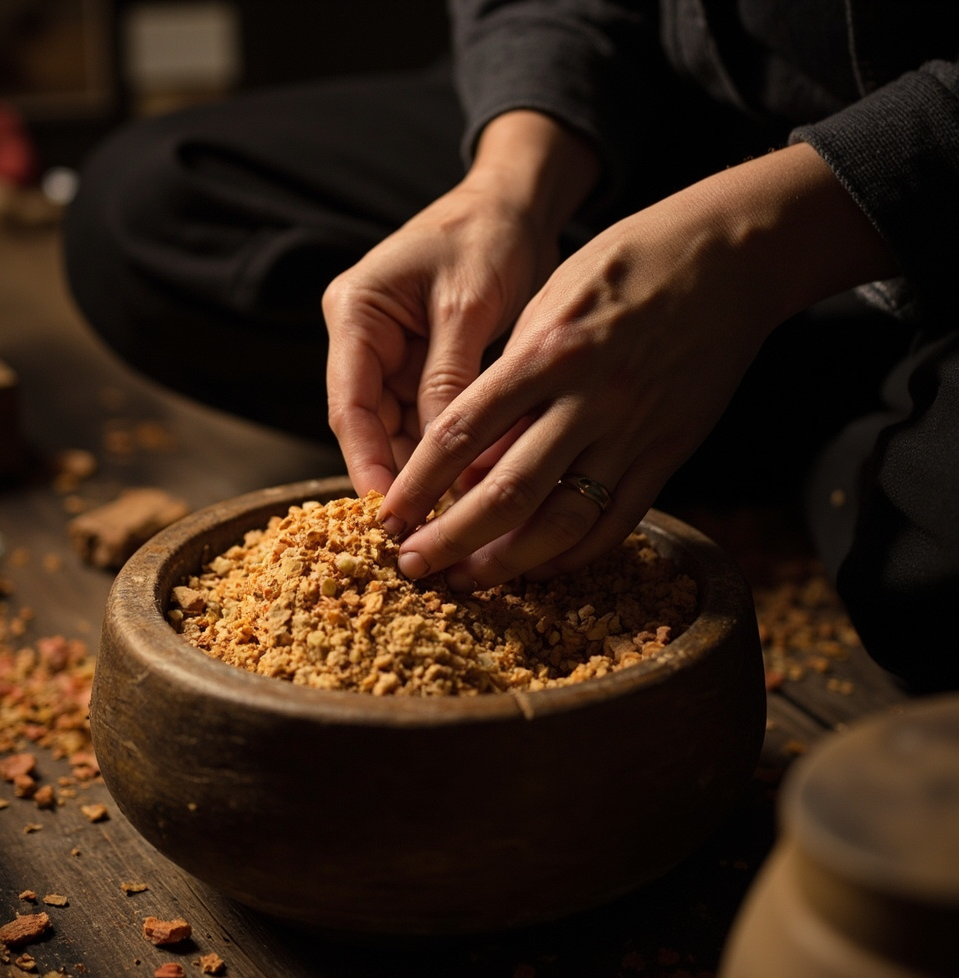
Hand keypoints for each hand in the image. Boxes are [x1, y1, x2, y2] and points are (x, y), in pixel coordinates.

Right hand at [322, 182, 551, 497]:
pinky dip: (445, 453)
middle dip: (395, 478)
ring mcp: (390, 355)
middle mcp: (363, 340)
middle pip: (368, 427)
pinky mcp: (421, 366)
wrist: (514, 205)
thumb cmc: (488, 236)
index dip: (366, 465)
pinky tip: (466, 486)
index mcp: (356, 313)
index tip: (389, 515)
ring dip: (421, 473)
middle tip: (423, 532)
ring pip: (398, 431)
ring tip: (448, 521)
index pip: (348, 405)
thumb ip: (450, 380)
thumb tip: (444, 461)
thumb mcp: (468, 307)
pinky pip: (426, 420)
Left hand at [379, 143, 898, 590]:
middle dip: (451, 540)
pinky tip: (542, 567)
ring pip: (562, 521)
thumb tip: (467, 457)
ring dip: (509, 562)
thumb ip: (508, 377)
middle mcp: (587, 399)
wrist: (727, 259)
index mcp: (545, 352)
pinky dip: (576, 554)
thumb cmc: (624, 266)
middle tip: (414, 567)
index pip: (460, 434)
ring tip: (470, 580)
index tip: (387, 517)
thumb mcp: (549, 300)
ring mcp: (633, 431)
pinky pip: (618, 520)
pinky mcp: (669, 451)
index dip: (416, 485)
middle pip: (505, 493)